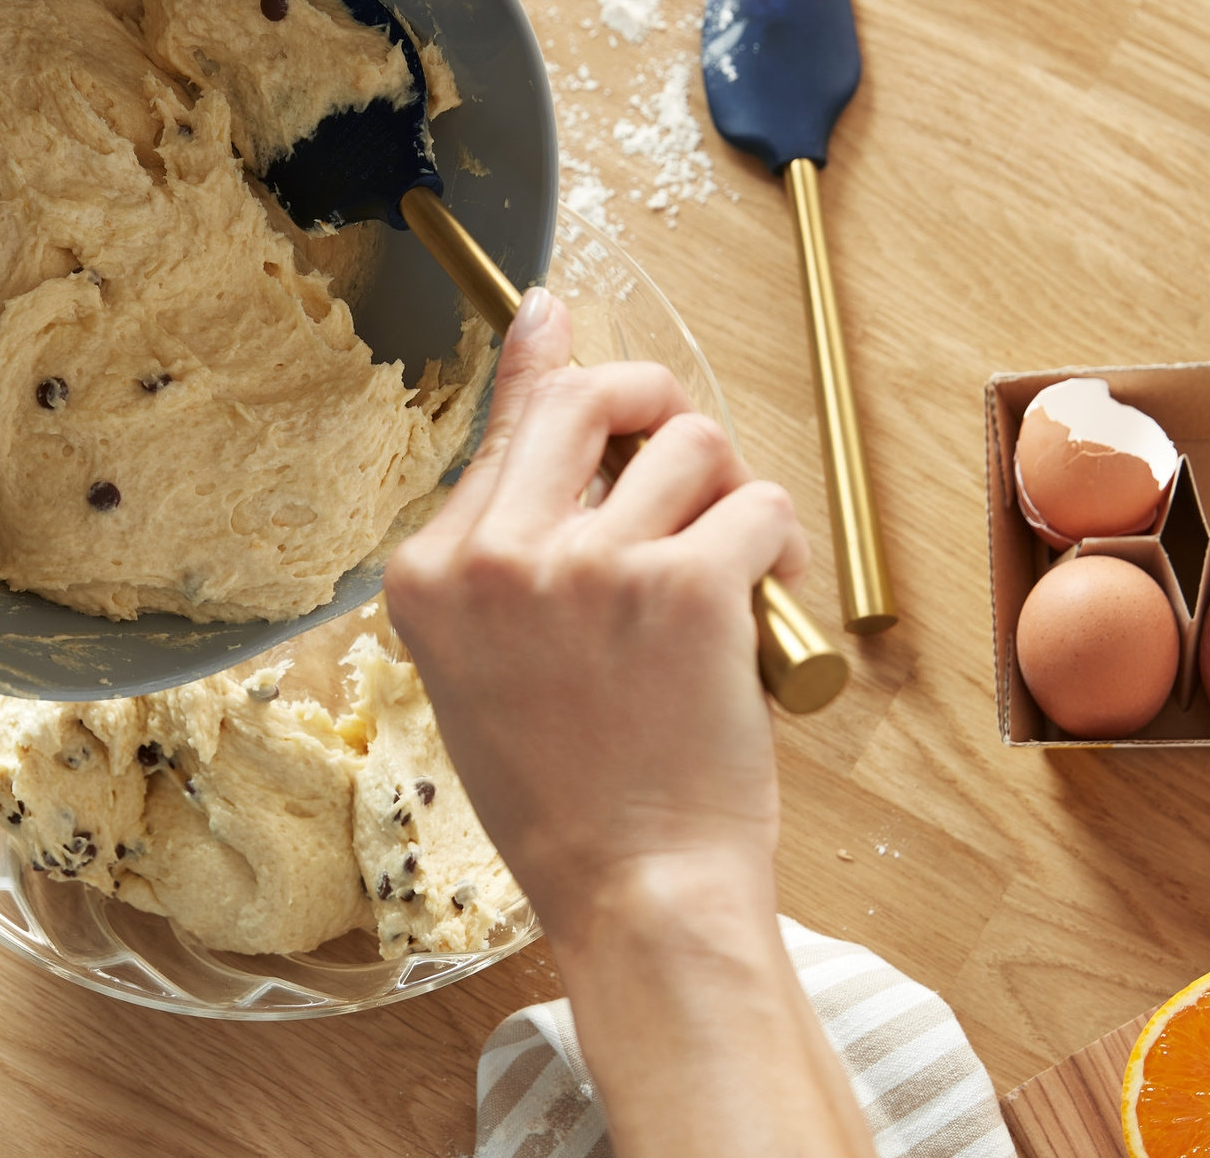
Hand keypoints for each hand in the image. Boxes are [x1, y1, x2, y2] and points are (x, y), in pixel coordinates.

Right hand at [384, 285, 807, 943]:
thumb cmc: (567, 788)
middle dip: (652, 400)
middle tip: (683, 451)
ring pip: (693, 445)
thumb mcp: (479, 661)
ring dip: (727, 495)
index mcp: (430, 573)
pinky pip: (758, 506)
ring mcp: (587, 567)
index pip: (502, 424)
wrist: (633, 890)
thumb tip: (532, 400)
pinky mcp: (683, 588)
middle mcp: (495, 557)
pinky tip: (767, 604)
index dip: (549, 370)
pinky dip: (779, 548)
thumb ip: (495, 543)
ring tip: (729, 568)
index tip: (557, 319)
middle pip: (589, 393)